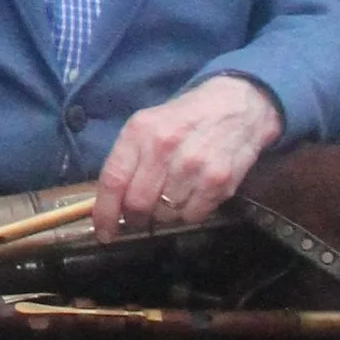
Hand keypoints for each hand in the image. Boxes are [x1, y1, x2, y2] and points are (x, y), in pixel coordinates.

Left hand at [92, 75, 283, 239]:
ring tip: (169, 198)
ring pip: (165, 215)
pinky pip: (193, 216)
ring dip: (163, 216)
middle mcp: (164, 148)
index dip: (105, 212)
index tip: (104, 233)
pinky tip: (191, 196)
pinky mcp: (219, 181)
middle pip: (138, 204)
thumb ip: (127, 159)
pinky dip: (187, 214)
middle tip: (139, 217)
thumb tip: (111, 202)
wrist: (235, 106)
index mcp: (140, 131)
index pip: (113, 180)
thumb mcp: (147, 125)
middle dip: (135, 218)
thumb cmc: (183, 118)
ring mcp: (194, 166)